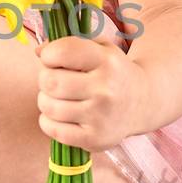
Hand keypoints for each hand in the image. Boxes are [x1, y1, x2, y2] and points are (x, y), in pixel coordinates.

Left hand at [34, 34, 152, 151]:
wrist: (143, 102)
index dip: (49, 54)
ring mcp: (101, 116)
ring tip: (60, 98)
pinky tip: (61, 115)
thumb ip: (68, 43)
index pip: (61, 52)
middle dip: (46, 79)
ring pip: (48, 106)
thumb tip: (38, 51)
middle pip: (49, 81)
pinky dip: (48, 122)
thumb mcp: (99, 49)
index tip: (53, 59)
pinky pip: (53, 129)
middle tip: (56, 80)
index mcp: (106, 61)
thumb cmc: (112, 71)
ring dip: (46, 100)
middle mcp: (105, 89)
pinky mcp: (95, 139)